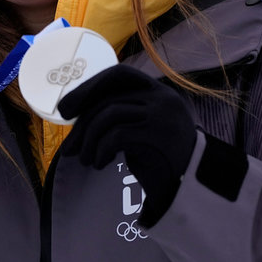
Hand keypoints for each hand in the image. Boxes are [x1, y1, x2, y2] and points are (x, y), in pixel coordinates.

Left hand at [57, 65, 196, 226]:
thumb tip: (76, 112)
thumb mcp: (142, 128)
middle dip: (82, 121)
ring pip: (108, 115)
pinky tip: (99, 163)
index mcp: (158, 91)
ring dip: (89, 140)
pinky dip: (100, 150)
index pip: (119, 74)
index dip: (89, 87)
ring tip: (85, 160)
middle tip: (68, 147)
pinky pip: (116, 135)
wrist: (195, 187)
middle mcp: (162, 97)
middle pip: (108, 97)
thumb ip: (121, 114)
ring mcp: (162, 114)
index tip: (66, 108)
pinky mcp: (159, 135)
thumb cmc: (162, 158)